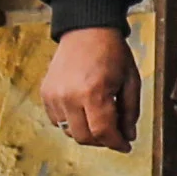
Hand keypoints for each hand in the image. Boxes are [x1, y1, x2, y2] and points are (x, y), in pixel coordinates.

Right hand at [41, 25, 138, 150]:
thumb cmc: (111, 52)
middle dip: (102, 141)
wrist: (87, 30)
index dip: (116, 143)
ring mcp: (54, 95)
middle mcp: (69, 96)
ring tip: (100, 119)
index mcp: (93, 92)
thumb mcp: (131, 81)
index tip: (125, 146)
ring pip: (69, 131)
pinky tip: (84, 111)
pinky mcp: (45, 93)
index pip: (102, 132)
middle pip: (84, 137)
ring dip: (86, 132)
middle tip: (114, 135)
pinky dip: (71, 122)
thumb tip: (128, 136)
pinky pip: (57, 120)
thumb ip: (130, 112)